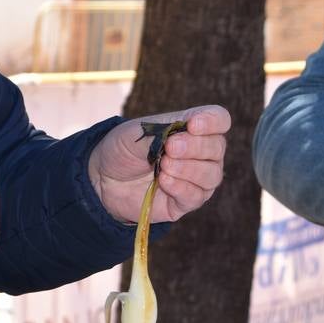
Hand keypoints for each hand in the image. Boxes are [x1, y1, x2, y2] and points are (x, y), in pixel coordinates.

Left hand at [88, 105, 229, 223]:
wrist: (104, 177)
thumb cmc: (124, 149)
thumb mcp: (138, 132)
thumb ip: (162, 131)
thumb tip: (182, 136)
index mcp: (194, 129)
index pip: (219, 120)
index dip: (212, 122)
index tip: (192, 125)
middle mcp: (202, 153)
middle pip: (217, 147)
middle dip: (195, 147)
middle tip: (170, 147)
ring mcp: (196, 179)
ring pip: (211, 174)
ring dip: (188, 169)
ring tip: (163, 166)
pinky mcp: (186, 202)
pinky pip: (196, 196)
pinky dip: (181, 187)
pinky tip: (164, 182)